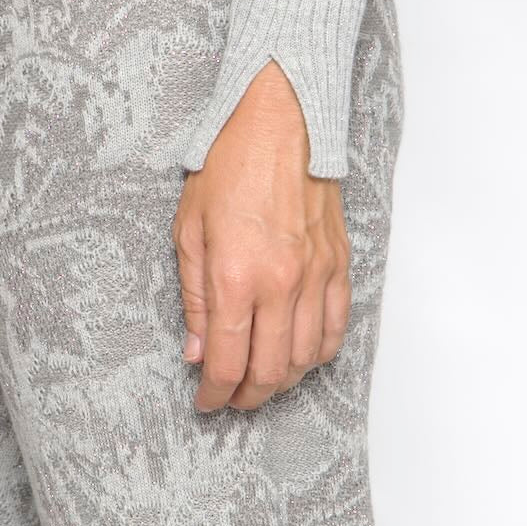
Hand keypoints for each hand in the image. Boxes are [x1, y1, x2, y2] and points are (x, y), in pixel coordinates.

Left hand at [172, 60, 350, 411]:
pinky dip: (320, 354)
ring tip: (262, 381)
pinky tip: (302, 357)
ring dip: (284, 381)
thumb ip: (193, 298)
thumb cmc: (229, 166)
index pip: (227, 360)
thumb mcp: (188, 230)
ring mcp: (316, 276)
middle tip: (232, 399)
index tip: (206, 402)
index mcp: (236, 275)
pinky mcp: (338, 264)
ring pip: (308, 357)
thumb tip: (196, 351)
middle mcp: (281, 283)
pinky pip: (337, 327)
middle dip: (248, 396)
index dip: (214, 393)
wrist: (281, 123)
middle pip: (271, 370)